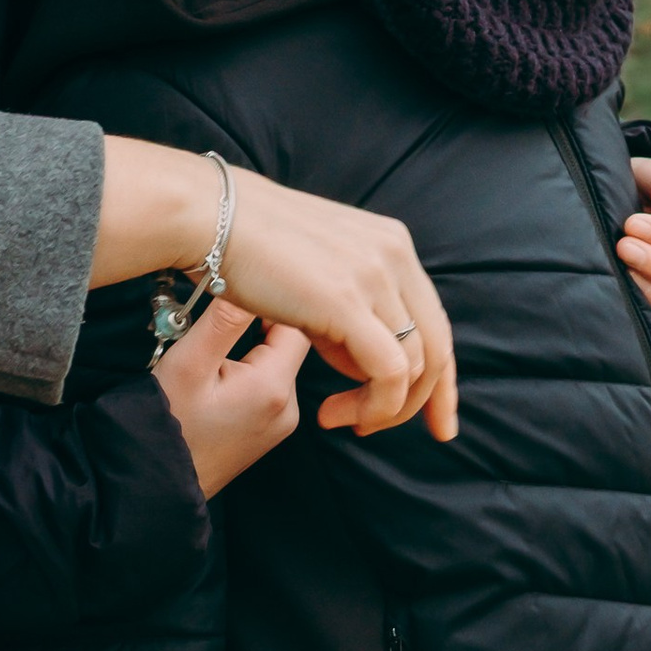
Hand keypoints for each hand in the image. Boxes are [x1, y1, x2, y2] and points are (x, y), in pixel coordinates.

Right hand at [93, 140, 454, 440]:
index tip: (436, 417)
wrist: (210, 215)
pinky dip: (374, 405)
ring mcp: (374, 275)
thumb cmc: (246, 244)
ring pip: (416, 365)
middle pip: (438, 345)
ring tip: (340, 417)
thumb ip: (346, 305)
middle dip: (432, 401)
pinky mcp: (349, 300)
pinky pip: (390, 373)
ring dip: (382, 407)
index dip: (440, 375)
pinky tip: (335, 412)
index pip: (434, 320)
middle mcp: (393, 254)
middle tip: (414, 434)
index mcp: (390, 243)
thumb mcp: (315, 271)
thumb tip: (357, 349)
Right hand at [154, 300, 306, 497]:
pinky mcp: (267, 431)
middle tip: (219, 313)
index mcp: (275, 386)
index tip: (242, 289)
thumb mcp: (190, 362)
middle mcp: (289, 407)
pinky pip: (268, 384)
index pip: (296, 324)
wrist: (156, 483)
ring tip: (214, 343)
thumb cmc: (168, 421)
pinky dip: (249, 368)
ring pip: (276, 362)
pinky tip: (219, 371)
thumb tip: (250, 281)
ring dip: (251, 346)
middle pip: (288, 342)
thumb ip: (224, 320)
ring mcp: (280, 424)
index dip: (271, 301)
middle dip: (257, 324)